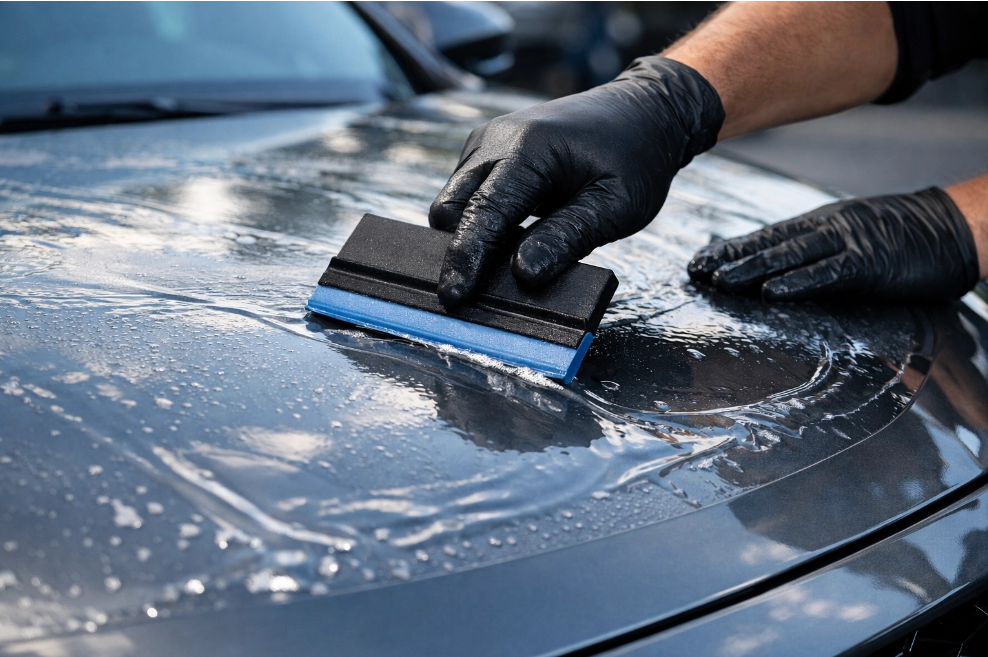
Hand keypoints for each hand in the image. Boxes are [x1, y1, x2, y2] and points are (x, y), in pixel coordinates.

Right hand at [429, 56, 723, 306]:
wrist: (641, 112)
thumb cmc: (635, 158)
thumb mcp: (618, 205)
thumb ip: (569, 237)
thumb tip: (524, 273)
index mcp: (529, 148)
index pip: (484, 210)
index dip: (466, 257)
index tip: (453, 296)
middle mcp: (496, 139)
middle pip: (452, 207)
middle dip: (458, 251)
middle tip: (474, 294)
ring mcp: (487, 142)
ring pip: (454, 202)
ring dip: (470, 236)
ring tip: (501, 266)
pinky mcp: (486, 151)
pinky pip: (466, 194)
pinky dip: (480, 222)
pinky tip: (510, 240)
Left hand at [688, 187, 979, 302]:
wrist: (954, 227)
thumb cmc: (901, 236)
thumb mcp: (850, 236)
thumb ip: (815, 251)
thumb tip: (777, 270)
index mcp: (821, 225)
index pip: (766, 237)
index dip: (730, 249)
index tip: (698, 261)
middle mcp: (827, 230)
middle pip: (770, 245)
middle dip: (730, 260)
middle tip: (695, 272)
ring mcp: (848, 244)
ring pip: (790, 257)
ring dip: (751, 270)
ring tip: (719, 282)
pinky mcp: (869, 263)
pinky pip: (828, 274)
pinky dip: (798, 283)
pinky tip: (771, 293)